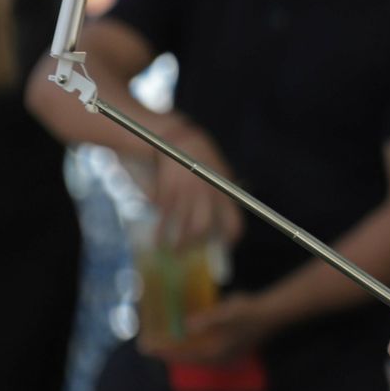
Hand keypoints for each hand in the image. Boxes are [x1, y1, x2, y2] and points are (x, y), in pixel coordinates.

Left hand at [143, 293, 274, 365]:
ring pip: (193, 358)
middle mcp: (216, 359)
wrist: (271, 315)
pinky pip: (201, 354)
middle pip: (185, 358)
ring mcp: (223, 357)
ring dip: (177, 351)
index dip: (162, 350)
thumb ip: (207, 320)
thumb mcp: (227, 312)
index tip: (145, 347)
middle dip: (167, 352)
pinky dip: (189, 349)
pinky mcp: (227, 351)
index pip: (182, 353)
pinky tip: (185, 342)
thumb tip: (186, 325)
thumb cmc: (248, 312)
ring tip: (162, 345)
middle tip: (148, 346)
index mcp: (214, 352)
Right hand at [154, 124, 243, 250]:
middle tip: (188, 253)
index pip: (233, 222)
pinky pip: (164, 216)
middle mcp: (206, 194)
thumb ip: (221, 193)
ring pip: (182, 226)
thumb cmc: (198, 155)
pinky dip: (160, 229)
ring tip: (169, 250)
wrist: (176, 137)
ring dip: (175, 243)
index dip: (230, 238)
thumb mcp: (218, 171)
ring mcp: (186, 193)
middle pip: (203, 228)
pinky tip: (156, 238)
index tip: (224, 246)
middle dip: (195, 245)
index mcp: (223, 191)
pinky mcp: (167, 191)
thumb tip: (222, 217)